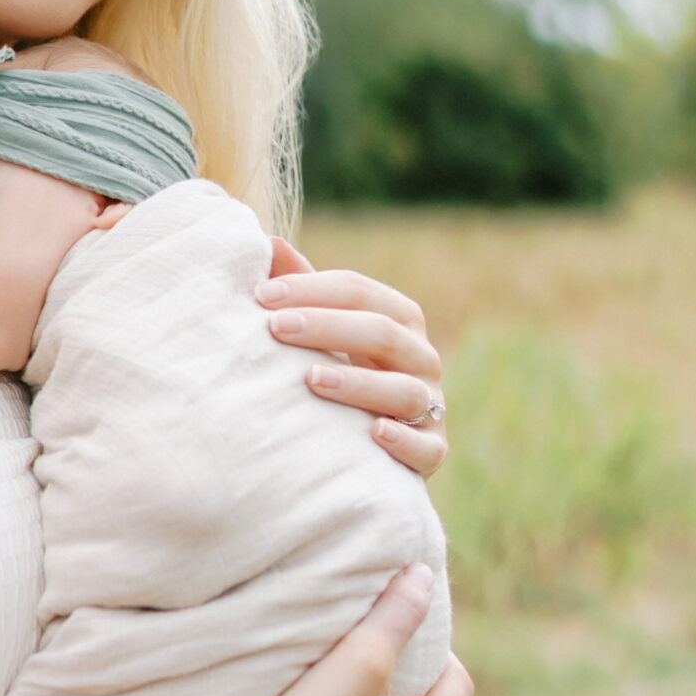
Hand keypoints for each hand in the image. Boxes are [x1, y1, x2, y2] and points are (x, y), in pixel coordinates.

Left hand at [260, 237, 446, 476]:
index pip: (359, 291)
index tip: (262, 296)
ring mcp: (431, 406)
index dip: (312, 289)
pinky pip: (426, 448)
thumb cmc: (339, 370)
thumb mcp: (322, 331)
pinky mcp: (432, 452)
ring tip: (312, 379)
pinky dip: (404, 441)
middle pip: (384, 333)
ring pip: (405, 391)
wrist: (367, 444)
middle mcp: (422, 358)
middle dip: (328, 327)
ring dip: (359, 384)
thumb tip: (269, 243)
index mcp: (399, 319)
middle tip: (276, 328)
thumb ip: (301, 290)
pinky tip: (373, 432)